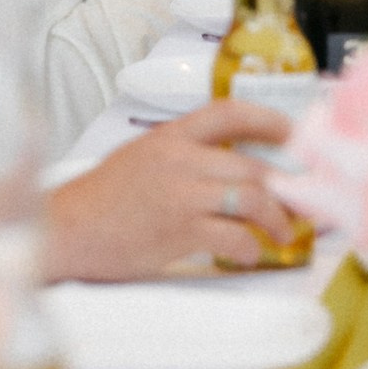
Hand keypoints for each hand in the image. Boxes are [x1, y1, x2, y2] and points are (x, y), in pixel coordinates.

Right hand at [43, 98, 302, 279]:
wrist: (66, 230)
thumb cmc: (101, 200)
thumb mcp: (140, 158)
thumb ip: (182, 156)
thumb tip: (228, 166)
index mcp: (170, 137)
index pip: (229, 113)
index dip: (267, 120)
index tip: (293, 133)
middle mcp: (179, 160)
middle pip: (253, 165)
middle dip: (286, 187)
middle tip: (301, 203)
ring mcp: (181, 194)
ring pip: (252, 198)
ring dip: (277, 219)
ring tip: (282, 233)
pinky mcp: (179, 230)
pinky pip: (233, 236)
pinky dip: (249, 247)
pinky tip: (248, 254)